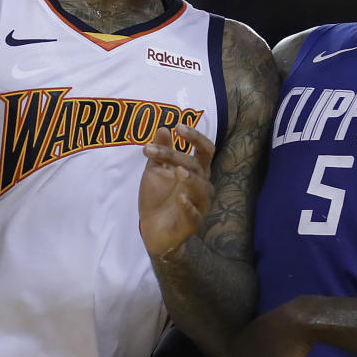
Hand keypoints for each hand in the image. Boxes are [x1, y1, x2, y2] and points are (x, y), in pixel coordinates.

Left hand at [138, 125, 215, 257]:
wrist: (152, 229)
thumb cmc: (158, 198)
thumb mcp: (155, 171)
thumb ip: (160, 152)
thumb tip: (164, 128)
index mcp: (197, 171)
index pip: (205, 149)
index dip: (195, 137)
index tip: (178, 127)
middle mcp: (203, 185)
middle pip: (196, 165)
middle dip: (174, 156)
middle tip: (151, 151)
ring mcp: (200, 204)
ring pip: (201, 188)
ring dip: (190, 179)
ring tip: (177, 171)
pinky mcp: (194, 223)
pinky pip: (194, 214)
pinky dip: (188, 206)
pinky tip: (180, 198)